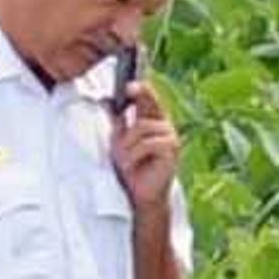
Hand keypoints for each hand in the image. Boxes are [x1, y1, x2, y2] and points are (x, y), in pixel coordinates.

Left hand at [114, 78, 181, 211]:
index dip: (141, 88)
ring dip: (127, 144)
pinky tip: (131, 164)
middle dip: (133, 110)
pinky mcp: (172, 150)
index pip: (149, 97)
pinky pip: (147, 143)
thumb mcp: (119, 141)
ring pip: (142, 127)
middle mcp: (165, 125)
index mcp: (153, 120)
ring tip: (123, 159)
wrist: (140, 194)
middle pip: (149, 106)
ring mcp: (171, 137)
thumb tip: (105, 99)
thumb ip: (117, 120)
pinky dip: (134, 153)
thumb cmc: (132, 167)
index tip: (128, 84)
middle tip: (121, 122)